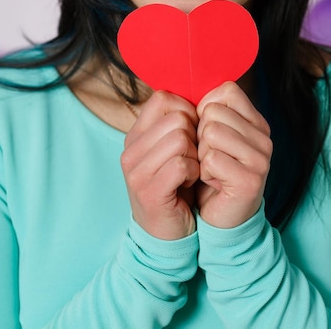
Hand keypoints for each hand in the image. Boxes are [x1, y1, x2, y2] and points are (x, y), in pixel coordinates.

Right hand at [120, 91, 198, 239]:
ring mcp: (137, 171)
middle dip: (194, 136)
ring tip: (190, 171)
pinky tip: (189, 184)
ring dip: (195, 155)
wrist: (167, 236)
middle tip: (192, 157)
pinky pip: (182, 164)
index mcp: (135, 135)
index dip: (186, 110)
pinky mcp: (150, 191)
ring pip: (180, 138)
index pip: (163, 98)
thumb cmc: (176, 186)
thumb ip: (176, 124)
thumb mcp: (170, 150)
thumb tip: (200, 95)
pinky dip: (194, 173)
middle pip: (176, 117)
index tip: (192, 133)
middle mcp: (130, 150)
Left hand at [196, 82, 271, 228]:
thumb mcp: (211, 135)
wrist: (220, 218)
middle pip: (214, 112)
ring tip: (212, 169)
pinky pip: (211, 159)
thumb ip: (208, 110)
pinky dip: (204, 173)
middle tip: (210, 157)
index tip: (207, 132)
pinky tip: (214, 183)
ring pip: (211, 133)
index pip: (226, 90)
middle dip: (200, 135)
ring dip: (202, 154)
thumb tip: (186, 87)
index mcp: (256, 121)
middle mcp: (264, 136)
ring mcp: (261, 158)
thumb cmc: (212, 172)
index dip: (206, 109)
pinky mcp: (251, 179)